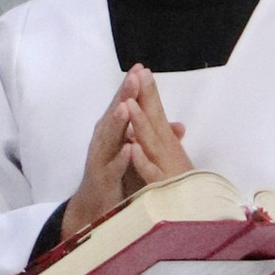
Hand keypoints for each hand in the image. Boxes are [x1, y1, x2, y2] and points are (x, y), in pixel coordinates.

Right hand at [61, 68, 193, 235]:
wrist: (96, 207)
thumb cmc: (117, 176)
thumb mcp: (137, 153)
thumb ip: (153, 138)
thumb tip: (179, 126)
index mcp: (114, 133)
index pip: (123, 106)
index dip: (132, 88)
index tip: (141, 68)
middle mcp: (104, 141)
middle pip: (115, 115)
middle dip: (123, 97)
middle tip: (132, 77)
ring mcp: (101, 160)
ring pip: (110, 138)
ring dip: (117, 123)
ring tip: (125, 108)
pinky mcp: (103, 179)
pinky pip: (113, 168)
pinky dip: (120, 159)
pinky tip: (128, 149)